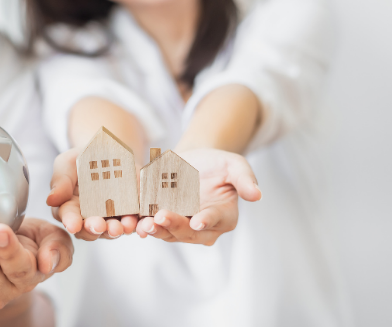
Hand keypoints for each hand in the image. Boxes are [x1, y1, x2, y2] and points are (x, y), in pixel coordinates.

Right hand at [47, 148, 137, 239]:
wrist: (112, 151)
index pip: (69, 216)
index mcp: (70, 207)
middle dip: (94, 228)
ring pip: (111, 230)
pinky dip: (135, 225)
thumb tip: (51, 200)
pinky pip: (133, 223)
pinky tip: (136, 222)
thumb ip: (60, 180)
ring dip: (115, 230)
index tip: (73, 225)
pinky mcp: (130, 214)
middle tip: (99, 226)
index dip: (70, 221)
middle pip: (90, 229)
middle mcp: (89, 218)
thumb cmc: (83, 158)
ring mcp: (110, 218)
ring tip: (120, 227)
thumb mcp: (68, 162)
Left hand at [136, 148, 260, 245]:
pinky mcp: (162, 220)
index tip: (198, 222)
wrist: (195, 160)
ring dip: (156, 229)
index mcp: (224, 217)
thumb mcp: (235, 165)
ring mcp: (181, 226)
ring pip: (167, 232)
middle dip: (175, 225)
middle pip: (188, 231)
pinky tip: (134, 220)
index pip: (216, 221)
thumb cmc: (219, 164)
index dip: (207, 221)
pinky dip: (143, 223)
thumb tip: (257, 194)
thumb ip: (245, 179)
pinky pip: (152, 225)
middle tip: (162, 217)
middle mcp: (202, 228)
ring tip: (145, 223)